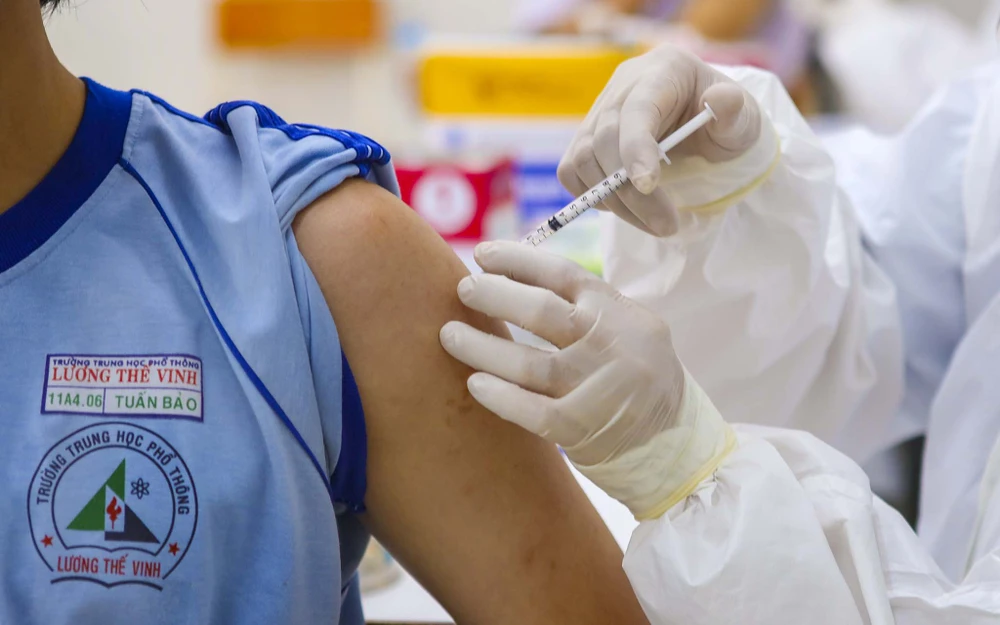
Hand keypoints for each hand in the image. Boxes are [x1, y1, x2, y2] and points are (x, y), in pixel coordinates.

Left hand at [440, 242, 733, 518]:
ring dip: (482, 346)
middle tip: (463, 289)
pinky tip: (474, 384)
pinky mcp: (585, 430)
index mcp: (620, 313)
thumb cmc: (638, 380)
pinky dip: (501, 396)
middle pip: (542, 312)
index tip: (482, 254)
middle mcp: (612, 345)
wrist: (677, 446)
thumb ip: (585, 306)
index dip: (518, 260)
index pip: (563, 275)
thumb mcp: (629, 329)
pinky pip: (533, 411)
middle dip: (495, 295)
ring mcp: (599, 389)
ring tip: (449, 334)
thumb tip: (514, 276)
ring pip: (529, 363)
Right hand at [560, 44, 762, 235]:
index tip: (648, 185)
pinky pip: (572, 171)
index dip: (635, 148)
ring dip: (615, 202)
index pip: (635, 109)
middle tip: (665, 226)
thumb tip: (722, 100)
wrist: (706, 128)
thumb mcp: (744, 118)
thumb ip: (735, 111)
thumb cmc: (725, 123)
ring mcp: (599, 111)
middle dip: (630, 191)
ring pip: (584, 159)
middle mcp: (623, 85)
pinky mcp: (584, 138)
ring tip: (654, 223)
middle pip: (604, 140)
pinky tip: (626, 207)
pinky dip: (593, 195)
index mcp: (663, 70)